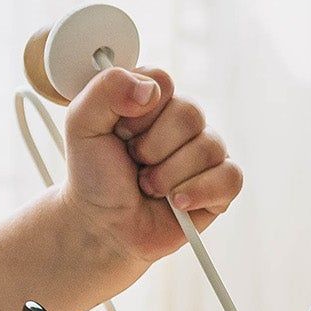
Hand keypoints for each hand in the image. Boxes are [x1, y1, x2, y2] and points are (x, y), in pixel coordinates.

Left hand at [59, 64, 242, 278]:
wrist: (103, 228)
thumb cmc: (94, 178)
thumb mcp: (81, 125)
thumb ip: (105, 90)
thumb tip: (150, 89)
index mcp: (152, 99)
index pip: (163, 83)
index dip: (139, 113)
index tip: (120, 134)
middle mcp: (182, 121)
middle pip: (190, 114)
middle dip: (152, 149)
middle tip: (135, 165)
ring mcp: (204, 152)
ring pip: (209, 147)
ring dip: (168, 176)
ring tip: (148, 187)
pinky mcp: (219, 185)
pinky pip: (230, 177)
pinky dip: (200, 192)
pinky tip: (177, 204)